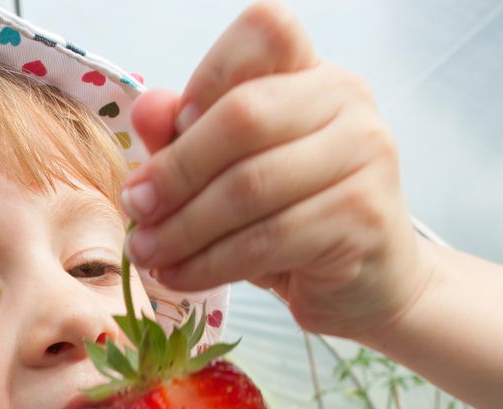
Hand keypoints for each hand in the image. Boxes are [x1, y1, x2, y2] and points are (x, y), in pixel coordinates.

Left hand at [123, 2, 433, 339]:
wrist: (364, 282)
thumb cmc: (291, 218)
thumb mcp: (230, 173)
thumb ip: (187, 137)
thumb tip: (147, 110)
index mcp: (314, 72)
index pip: (265, 33)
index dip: (209, 76)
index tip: (172, 130)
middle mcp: (349, 100)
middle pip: (244, 117)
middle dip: (176, 170)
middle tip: (136, 208)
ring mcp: (366, 156)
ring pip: (250, 187)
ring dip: (184, 228)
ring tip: (148, 253)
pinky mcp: (363, 218)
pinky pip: (268, 240)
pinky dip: (211, 263)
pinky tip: (182, 275)